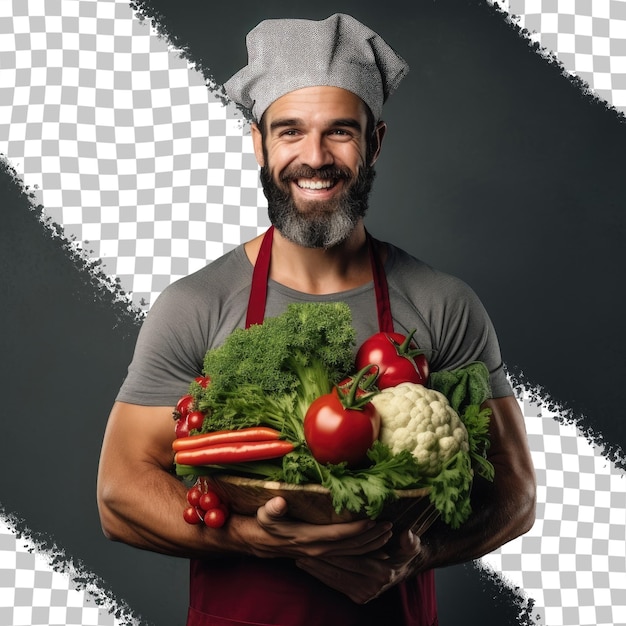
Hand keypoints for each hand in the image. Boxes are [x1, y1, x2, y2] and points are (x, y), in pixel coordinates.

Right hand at [248, 496, 392, 559]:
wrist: (261, 541)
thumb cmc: (265, 524)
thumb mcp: (264, 514)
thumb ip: (272, 509)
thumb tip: (279, 503)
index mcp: (308, 538)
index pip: (339, 535)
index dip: (357, 529)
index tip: (373, 519)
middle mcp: (318, 549)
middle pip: (352, 546)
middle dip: (372, 537)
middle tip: (390, 525)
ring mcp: (322, 553)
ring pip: (353, 553)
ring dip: (372, 544)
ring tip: (388, 533)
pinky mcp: (323, 554)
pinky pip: (349, 555)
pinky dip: (364, 551)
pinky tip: (376, 545)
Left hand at [295, 527, 425, 603]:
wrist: (404, 570)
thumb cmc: (405, 551)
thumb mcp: (411, 545)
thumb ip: (409, 542)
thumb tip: (406, 535)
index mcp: (381, 573)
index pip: (351, 560)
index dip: (333, 551)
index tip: (316, 543)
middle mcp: (371, 587)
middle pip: (338, 572)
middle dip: (318, 562)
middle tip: (299, 551)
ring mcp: (363, 595)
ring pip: (334, 580)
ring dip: (316, 571)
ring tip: (298, 559)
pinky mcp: (357, 598)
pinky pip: (336, 586)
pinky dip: (322, 577)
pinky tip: (310, 568)